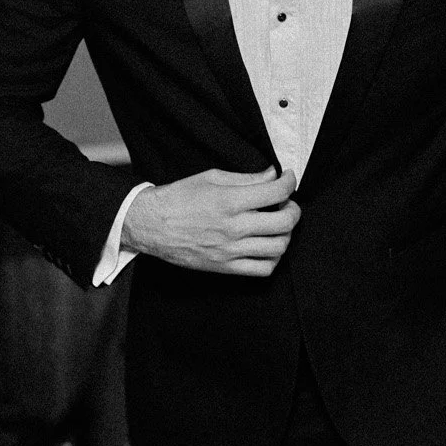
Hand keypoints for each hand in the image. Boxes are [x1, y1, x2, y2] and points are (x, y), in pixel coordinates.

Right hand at [122, 166, 299, 275]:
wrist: (151, 225)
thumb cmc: (178, 198)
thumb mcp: (210, 178)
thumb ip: (245, 179)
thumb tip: (272, 175)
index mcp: (230, 201)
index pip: (277, 192)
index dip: (290, 182)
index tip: (288, 179)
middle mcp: (234, 227)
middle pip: (285, 222)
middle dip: (294, 209)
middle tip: (286, 203)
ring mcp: (231, 250)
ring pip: (279, 247)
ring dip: (286, 234)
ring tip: (277, 225)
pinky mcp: (226, 267)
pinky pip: (263, 269)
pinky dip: (273, 258)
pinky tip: (267, 246)